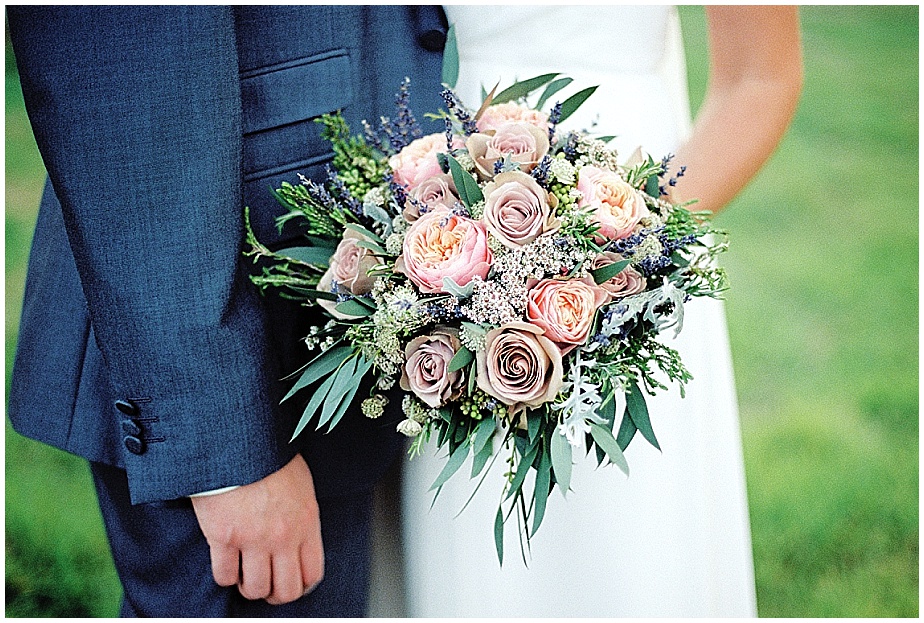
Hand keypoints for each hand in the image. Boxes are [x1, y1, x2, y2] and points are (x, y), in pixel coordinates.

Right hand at [191, 454, 323, 604]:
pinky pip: (224, 576)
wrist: (238, 440)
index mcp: (307, 521)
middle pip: (286, 590)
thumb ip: (302, 515)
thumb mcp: (301, 484)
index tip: (291, 583)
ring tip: (244, 574)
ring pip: (255, 589)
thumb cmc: (268, 456)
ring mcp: (253, 538)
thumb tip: (301, 537)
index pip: (312, 573)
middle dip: (275, 594)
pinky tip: (226, 562)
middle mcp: (284, 536)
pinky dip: (224, 576)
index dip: (300, 586)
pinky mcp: (223, 536)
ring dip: (249, 587)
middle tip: (266, 586)